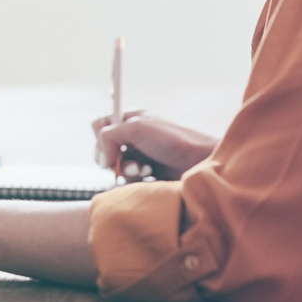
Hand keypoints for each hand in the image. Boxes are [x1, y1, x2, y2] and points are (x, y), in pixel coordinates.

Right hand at [91, 111, 217, 182]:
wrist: (201, 163)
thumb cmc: (173, 141)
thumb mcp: (137, 128)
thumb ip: (109, 135)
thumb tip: (103, 160)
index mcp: (132, 119)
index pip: (100, 125)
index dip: (100, 137)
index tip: (111, 146)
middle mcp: (134, 137)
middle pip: (104, 149)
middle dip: (114, 157)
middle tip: (128, 160)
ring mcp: (140, 157)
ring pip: (115, 168)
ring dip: (127, 170)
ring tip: (144, 169)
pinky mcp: (147, 176)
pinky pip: (127, 182)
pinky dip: (135, 181)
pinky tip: (150, 177)